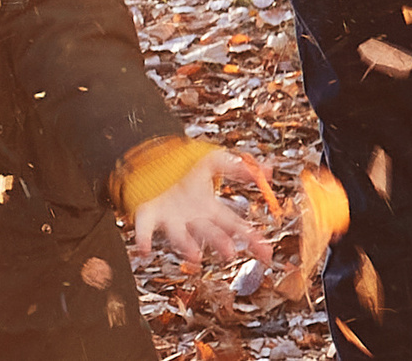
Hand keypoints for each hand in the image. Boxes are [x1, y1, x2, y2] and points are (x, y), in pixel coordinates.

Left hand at [131, 149, 268, 265]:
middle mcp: (191, 217)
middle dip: (220, 243)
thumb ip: (237, 165)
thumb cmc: (182, 162)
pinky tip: (144, 250)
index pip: (234, 225)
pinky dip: (144, 239)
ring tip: (195, 256)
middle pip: (209, 233)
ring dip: (187, 246)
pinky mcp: (148, 213)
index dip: (251, 239)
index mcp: (207, 207)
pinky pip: (145, 228)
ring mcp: (170, 217)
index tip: (266, 255)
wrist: (150, 155)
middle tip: (229, 254)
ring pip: (180, 235)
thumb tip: (267, 172)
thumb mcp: (212, 159)